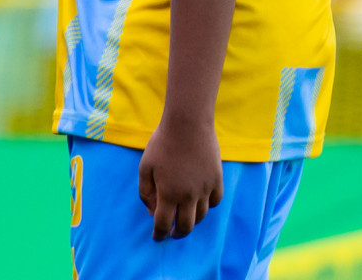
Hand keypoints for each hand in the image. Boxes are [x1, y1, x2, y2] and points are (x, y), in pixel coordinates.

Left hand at [138, 116, 222, 240]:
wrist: (188, 123)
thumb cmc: (163, 143)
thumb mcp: (145, 167)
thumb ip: (146, 192)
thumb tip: (152, 210)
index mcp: (168, 194)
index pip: (163, 224)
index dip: (159, 235)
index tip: (157, 238)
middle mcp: (189, 196)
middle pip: (186, 226)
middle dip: (177, 233)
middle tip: (172, 233)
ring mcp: (205, 188)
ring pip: (201, 216)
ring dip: (192, 221)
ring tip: (185, 218)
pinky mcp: (217, 179)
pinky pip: (215, 201)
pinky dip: (208, 206)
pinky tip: (201, 203)